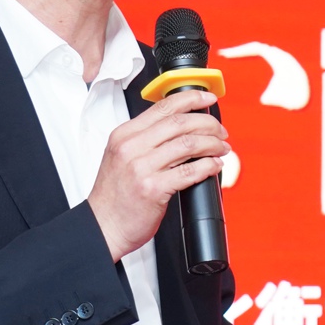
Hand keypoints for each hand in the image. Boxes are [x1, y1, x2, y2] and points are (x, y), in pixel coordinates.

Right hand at [85, 89, 229, 261]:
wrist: (103, 226)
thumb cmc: (114, 196)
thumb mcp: (122, 157)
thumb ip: (145, 139)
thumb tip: (181, 127)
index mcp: (124, 135)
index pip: (163, 107)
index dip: (191, 99)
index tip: (208, 98)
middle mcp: (131, 147)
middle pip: (180, 123)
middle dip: (208, 124)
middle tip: (220, 132)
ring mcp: (141, 167)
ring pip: (188, 144)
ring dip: (212, 144)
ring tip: (222, 148)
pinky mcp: (154, 188)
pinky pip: (190, 171)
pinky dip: (209, 166)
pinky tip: (215, 166)